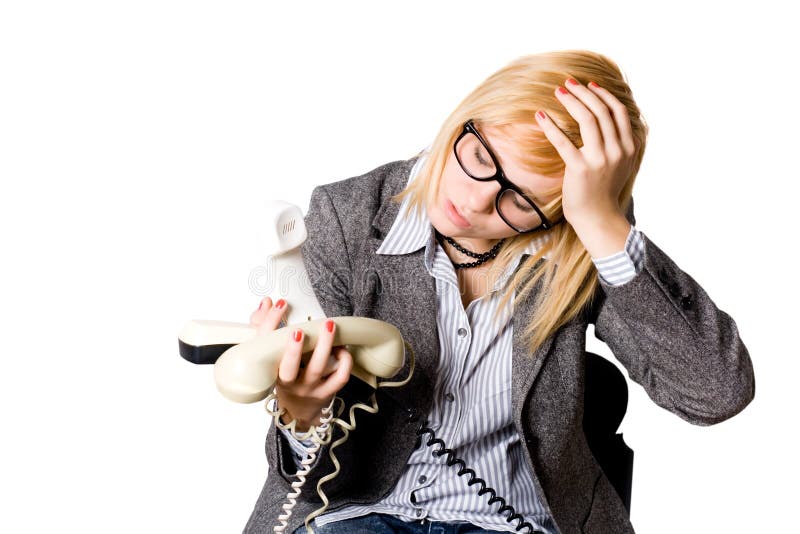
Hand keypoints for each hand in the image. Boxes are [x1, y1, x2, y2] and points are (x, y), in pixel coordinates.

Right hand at [250, 297, 352, 432]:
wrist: (297, 410)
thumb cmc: (284, 375)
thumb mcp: (270, 356)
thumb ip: (266, 327)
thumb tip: (267, 302)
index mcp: (269, 369)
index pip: (264, 346)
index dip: (269, 324)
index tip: (279, 305)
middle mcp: (288, 381)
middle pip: (289, 367)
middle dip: (294, 349)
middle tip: (300, 330)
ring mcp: (308, 388)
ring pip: (316, 368)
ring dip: (324, 346)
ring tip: (329, 326)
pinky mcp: (326, 392)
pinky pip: (339, 378)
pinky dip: (343, 361)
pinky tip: (342, 348)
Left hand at [535, 78, 638, 227]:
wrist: (598, 218)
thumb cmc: (604, 192)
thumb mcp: (621, 165)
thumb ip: (619, 144)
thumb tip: (609, 121)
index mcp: (629, 147)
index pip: (618, 111)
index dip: (603, 94)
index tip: (590, 84)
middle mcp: (618, 151)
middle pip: (602, 110)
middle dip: (584, 92)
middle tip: (568, 82)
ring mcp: (600, 159)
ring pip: (588, 119)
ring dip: (571, 101)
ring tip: (558, 92)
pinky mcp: (580, 169)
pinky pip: (564, 141)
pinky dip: (551, 126)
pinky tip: (541, 116)